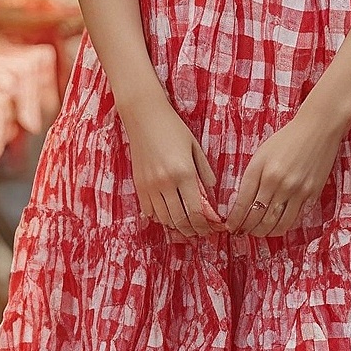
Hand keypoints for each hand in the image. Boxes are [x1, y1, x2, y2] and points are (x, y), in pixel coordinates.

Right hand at [121, 97, 221, 240]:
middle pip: (180, 219)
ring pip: (164, 218)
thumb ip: (204, 171)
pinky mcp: (139, 185)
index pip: (196, 211)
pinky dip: (159, 217)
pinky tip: (168, 216)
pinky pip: (149, 211)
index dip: (204, 225)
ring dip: (176, 226)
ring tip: (186, 227)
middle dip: (192, 230)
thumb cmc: (173, 128)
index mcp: (184, 173)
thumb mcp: (195, 147)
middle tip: (200, 233)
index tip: (211, 230)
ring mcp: (150, 185)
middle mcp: (166, 183)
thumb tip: (211, 192)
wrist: (144, 116)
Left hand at [224, 108, 344, 238]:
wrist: (318, 128)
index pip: (243, 203)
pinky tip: (278, 226)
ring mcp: (296, 189)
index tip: (231, 227)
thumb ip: (252, 177)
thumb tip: (244, 203)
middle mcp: (277, 181)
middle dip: (248, 229)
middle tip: (244, 233)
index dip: (235, 219)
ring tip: (260, 232)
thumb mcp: (262, 153)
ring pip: (277, 223)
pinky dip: (284, 225)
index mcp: (260, 169)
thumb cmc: (287, 139)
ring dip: (265, 232)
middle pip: (258, 217)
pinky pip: (295, 218)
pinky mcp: (312, 193)